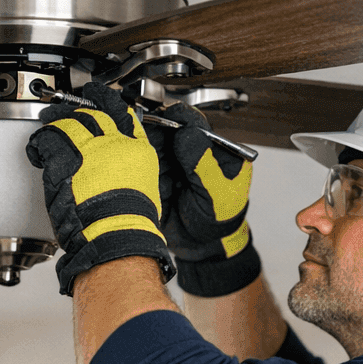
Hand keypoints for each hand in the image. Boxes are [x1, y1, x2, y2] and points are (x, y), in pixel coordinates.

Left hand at [25, 83, 175, 295]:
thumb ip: (130, 172)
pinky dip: (40, 142)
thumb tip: (120, 172)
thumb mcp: (141, 189)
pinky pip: (49, 138)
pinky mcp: (67, 157)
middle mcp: (115, 144)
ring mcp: (91, 148)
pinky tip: (38, 149)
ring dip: (56, 121)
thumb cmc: (129, 222)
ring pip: (70, 121)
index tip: (101, 97)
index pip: (124, 116)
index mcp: (137, 151)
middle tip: (68, 108)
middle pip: (95, 114)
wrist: (117, 232)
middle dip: (80, 109)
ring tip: (48, 121)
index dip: (109, 103)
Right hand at [159, 104, 260, 296]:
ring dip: (149, 155)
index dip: (180, 118)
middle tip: (150, 140)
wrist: (205, 247)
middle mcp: (190, 154)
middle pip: (168, 132)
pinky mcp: (156, 179)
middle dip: (158, 135)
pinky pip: (143, 167)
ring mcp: (172, 166)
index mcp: (213, 151)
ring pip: (153, 148)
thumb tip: (187, 134)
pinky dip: (141, 171)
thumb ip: (203, 164)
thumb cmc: (221, 219)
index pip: (195, 125)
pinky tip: (149, 181)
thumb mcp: (218, 192)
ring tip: (153, 169)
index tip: (168, 116)